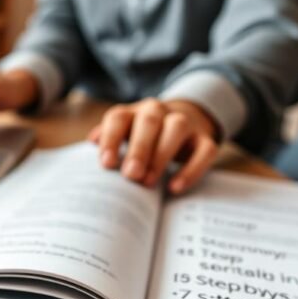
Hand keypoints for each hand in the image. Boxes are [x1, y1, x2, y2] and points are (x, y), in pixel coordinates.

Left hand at [87, 98, 219, 193]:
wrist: (185, 121)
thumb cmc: (144, 136)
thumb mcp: (125, 134)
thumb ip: (108, 138)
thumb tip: (92, 140)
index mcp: (133, 111)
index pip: (119, 117)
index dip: (111, 138)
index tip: (107, 164)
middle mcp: (159, 111)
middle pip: (149, 120)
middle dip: (139, 148)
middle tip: (131, 175)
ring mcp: (185, 123)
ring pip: (177, 128)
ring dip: (161, 154)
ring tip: (149, 182)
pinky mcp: (205, 139)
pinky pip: (204, 151)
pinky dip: (191, 170)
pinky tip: (175, 187)